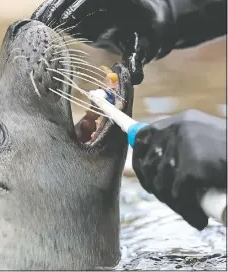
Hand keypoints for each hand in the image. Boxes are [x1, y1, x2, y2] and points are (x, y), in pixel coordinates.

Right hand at [31, 0, 172, 84]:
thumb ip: (138, 61)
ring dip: (51, 7)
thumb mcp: (143, 48)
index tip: (66, 21)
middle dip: (60, 6)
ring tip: (36, 24)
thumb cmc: (144, 36)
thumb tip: (135, 80)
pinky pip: (63, 3)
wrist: (144, 25)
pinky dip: (50, 10)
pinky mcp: (83, 5)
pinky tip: (38, 23)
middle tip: (45, 24)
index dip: (81, 7)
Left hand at [132, 109, 226, 229]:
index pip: (142, 138)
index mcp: (179, 122)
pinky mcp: (192, 167)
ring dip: (172, 202)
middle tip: (168, 198)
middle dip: (154, 186)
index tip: (144, 175)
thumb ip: (178, 144)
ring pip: (161, 183)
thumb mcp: (202, 138)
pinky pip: (177, 195)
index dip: (139, 159)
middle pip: (147, 163)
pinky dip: (187, 211)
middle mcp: (177, 130)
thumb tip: (152, 161)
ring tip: (187, 209)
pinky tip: (198, 218)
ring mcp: (183, 147)